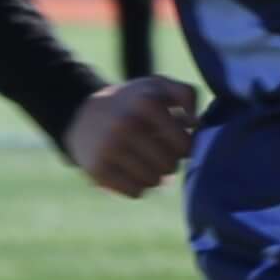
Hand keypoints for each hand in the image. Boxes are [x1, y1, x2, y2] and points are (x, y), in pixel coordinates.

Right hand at [66, 74, 201, 196]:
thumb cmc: (134, 103)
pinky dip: (138, 187)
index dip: (184, 146)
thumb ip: (186, 94)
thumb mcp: (159, 86)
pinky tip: (131, 171)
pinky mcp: (97, 168)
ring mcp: (109, 147)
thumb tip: (196, 122)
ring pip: (154, 181)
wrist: (83, 115)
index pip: (185, 146)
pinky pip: (135, 192)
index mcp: (147, 103)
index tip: (174, 140)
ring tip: (146, 161)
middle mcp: (126, 124)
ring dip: (155, 176)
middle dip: (169, 161)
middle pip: (170, 166)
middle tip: (158, 151)